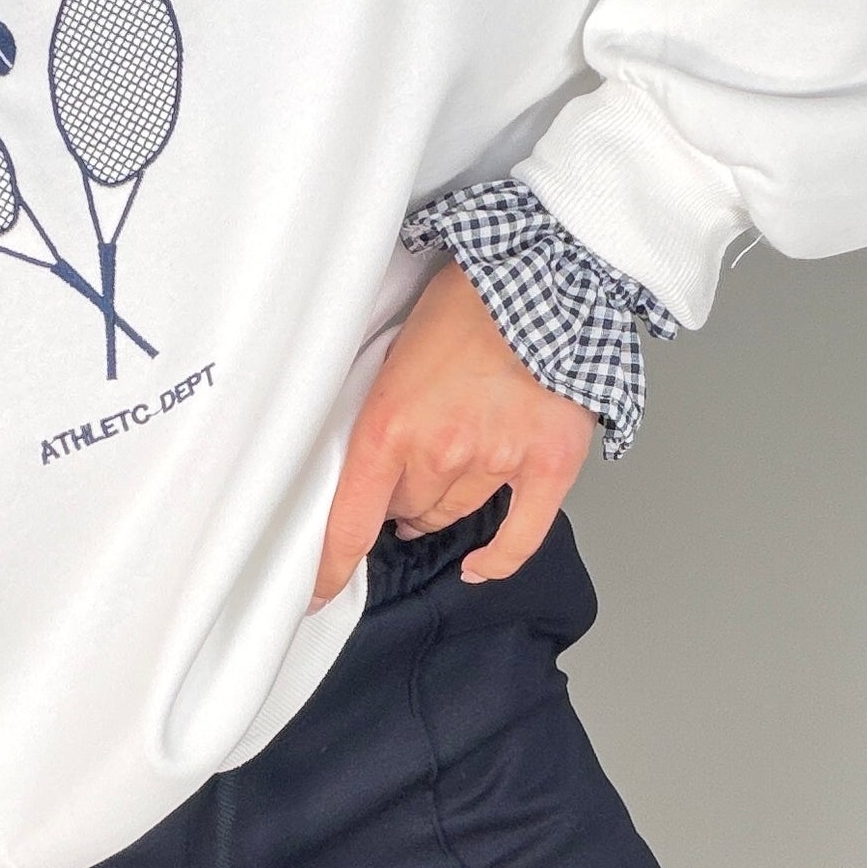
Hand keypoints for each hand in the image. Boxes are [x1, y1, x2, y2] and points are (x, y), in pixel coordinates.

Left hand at [309, 257, 596, 609]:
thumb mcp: (388, 353)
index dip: (329, 566)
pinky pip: (521, 535)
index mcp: (389, 423)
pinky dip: (499, 557)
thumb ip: (376, 413)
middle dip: (398, 498)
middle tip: (403, 472)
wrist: (537, 274)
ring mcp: (498, 458)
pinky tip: (480, 564)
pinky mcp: (549, 461)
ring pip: (453, 515)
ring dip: (439, 506)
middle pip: (404, 511)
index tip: (317, 593)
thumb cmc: (462, 302)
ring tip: (440, 478)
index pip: (349, 519)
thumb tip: (364, 464)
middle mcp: (442, 449)